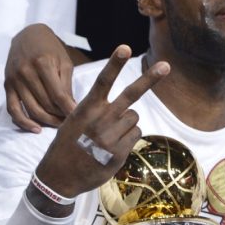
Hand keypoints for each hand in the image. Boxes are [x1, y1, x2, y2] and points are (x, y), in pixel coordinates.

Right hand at [5, 24, 77, 132]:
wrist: (27, 35)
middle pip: (46, 104)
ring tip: (59, 125)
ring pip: (32, 110)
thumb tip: (72, 109)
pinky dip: (24, 122)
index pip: (58, 95)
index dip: (69, 110)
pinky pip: (13, 110)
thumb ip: (67, 85)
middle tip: (70, 123)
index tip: (78, 119)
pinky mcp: (7, 86)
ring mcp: (15, 80)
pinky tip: (36, 129)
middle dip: (60, 117)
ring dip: (47, 121)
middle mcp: (26, 72)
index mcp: (43, 63)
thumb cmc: (50, 49)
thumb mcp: (64, 61)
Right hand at [35, 45, 168, 197]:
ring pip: (134, 117)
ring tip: (108, 135)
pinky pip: (135, 134)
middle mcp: (100, 120)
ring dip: (126, 123)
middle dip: (150, 78)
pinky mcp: (119, 152)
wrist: (59, 176)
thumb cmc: (68, 144)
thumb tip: (128, 110)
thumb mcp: (74, 121)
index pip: (103, 81)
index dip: (115, 63)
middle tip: (166, 65)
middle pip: (130, 95)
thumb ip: (97, 111)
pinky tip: (112, 147)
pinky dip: (128, 137)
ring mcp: (111, 137)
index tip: (125, 48)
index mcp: (86, 108)